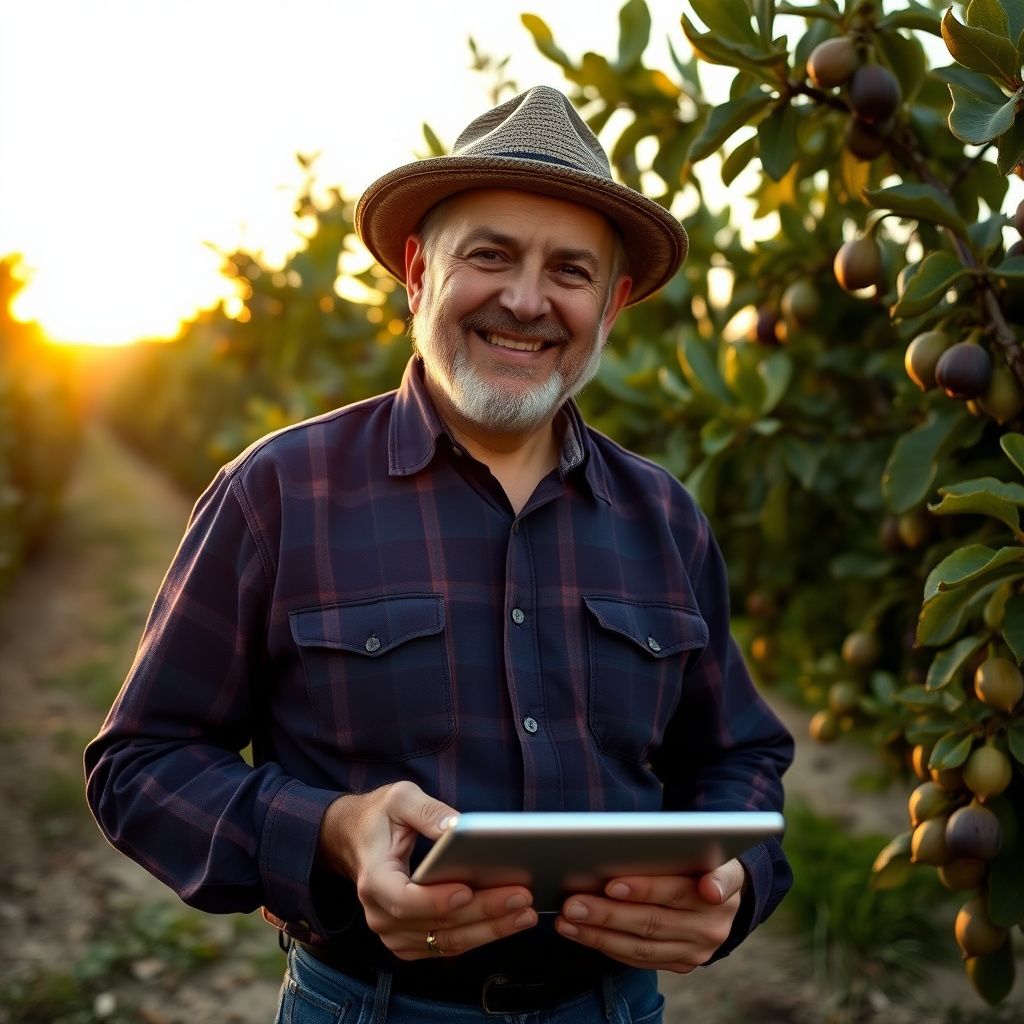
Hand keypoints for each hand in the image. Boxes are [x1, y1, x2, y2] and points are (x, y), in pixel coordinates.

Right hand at [317, 781, 536, 959]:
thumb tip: (457, 827)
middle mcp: (380, 914)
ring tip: (525, 912)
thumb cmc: (380, 817)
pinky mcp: (410, 942)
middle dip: (482, 911)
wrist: (356, 840)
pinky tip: (508, 921)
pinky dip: (480, 935)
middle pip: (436, 924)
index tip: (467, 889)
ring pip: (447, 941)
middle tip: (520, 896)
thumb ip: (427, 811)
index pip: (405, 899)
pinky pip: (448, 945)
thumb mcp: (398, 799)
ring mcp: (394, 934)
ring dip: (489, 930)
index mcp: (373, 879)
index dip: (436, 900)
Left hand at [553, 859, 744, 973]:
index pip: (677, 889)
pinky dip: (608, 947)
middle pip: (652, 921)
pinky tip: (582, 933)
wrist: (727, 895)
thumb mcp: (706, 845)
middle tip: (572, 903)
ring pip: (641, 947)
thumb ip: (687, 847)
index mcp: (722, 890)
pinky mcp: (683, 964)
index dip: (645, 889)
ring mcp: (698, 951)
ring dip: (599, 935)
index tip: (611, 885)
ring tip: (568, 920)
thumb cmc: (702, 860)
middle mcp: (712, 926)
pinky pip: (641, 959)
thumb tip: (669, 864)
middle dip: (607, 913)